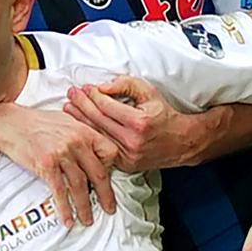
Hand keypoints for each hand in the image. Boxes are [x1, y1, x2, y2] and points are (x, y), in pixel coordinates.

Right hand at [0, 103, 118, 227]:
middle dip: (105, 195)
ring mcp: (61, 154)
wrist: (8, 123)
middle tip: (109, 208)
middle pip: (98, 173)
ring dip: (85, 206)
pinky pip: (60, 191)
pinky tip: (68, 218)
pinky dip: (65, 208)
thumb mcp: (65, 120)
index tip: (108, 179)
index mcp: (83, 130)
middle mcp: (75, 142)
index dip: (111, 167)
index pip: (109, 152)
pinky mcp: (46, 165)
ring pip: (80, 186)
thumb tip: (94, 151)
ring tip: (87, 218)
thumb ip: (82, 134)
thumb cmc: (34, 122)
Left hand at [63, 76, 196, 171]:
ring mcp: (127, 156)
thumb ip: (126, 85)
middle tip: (71, 94)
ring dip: (80, 120)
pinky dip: (90, 136)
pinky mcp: (125, 165)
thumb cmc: (164, 115)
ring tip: (69, 108)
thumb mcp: (149, 92)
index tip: (85, 88)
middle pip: (98, 120)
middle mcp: (132, 141)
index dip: (93, 95)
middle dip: (81, 105)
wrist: (182, 142)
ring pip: (96, 135)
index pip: (106, 106)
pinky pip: (102, 147)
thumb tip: (103, 87)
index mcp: (139, 123)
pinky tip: (81, 126)